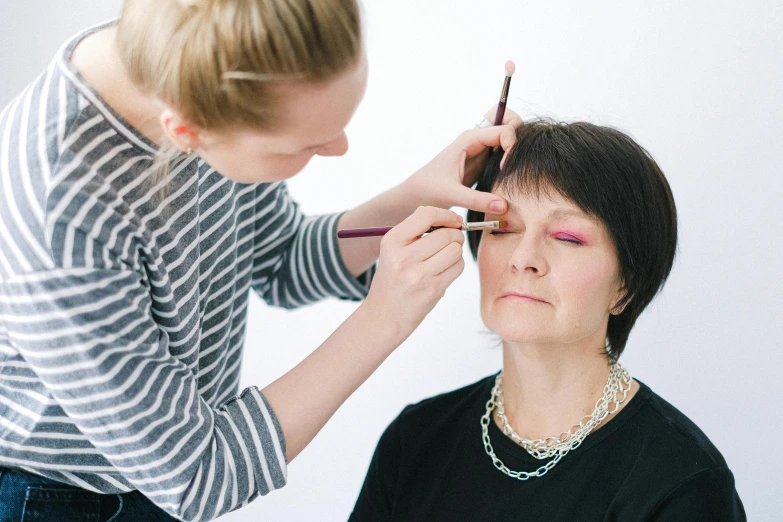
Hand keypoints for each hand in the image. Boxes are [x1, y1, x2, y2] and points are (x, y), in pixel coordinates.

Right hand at [362, 206, 464, 335]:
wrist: (384, 316)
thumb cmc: (392, 280)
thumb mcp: (393, 251)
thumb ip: (416, 232)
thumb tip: (452, 220)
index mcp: (392, 241)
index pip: (426, 214)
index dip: (446, 215)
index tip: (454, 220)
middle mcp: (403, 257)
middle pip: (447, 234)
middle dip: (455, 236)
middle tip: (451, 242)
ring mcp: (418, 275)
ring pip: (455, 250)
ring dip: (456, 252)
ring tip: (444, 259)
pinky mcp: (432, 290)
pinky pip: (458, 267)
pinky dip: (456, 266)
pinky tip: (443, 272)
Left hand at [403, 106, 522, 214]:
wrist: (418, 193)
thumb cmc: (429, 189)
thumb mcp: (452, 195)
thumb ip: (477, 200)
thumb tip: (505, 207)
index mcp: (469, 139)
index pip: (503, 129)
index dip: (511, 146)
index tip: (505, 169)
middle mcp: (477, 139)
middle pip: (507, 119)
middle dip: (518, 132)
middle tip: (518, 157)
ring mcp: (481, 148)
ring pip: (508, 132)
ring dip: (516, 144)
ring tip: (514, 166)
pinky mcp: (484, 160)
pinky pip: (505, 148)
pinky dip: (512, 155)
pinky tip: (508, 175)